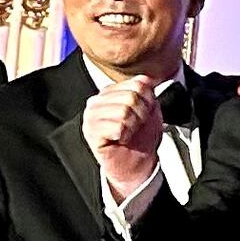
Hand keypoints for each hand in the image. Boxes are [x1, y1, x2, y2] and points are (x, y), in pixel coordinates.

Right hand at [85, 76, 163, 193]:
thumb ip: (146, 90)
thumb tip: (148, 78)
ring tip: (129, 132)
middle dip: (142, 114)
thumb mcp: (149, 108)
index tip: (144, 114)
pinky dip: (126, 135)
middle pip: (131, 96)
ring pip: (124, 111)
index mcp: (109, 92)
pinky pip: (118, 127)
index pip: (138, 83)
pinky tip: (121, 139)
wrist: (138, 162)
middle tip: (136, 126)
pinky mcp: (91, 133)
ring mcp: (90, 117)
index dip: (149, 100)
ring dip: (134, 125)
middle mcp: (96, 102)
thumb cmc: (141, 136)